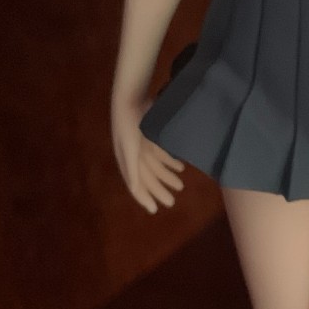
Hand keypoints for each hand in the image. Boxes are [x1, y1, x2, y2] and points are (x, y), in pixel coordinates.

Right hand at [111, 95, 185, 213]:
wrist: (131, 98)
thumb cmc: (127, 124)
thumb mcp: (129, 148)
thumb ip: (131, 168)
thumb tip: (135, 189)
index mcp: (127, 162)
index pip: (136, 185)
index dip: (145, 198)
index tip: (154, 210)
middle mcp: (135, 157)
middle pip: (148, 178)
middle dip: (159, 190)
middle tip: (172, 202)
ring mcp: (144, 147)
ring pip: (156, 167)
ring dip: (167, 177)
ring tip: (181, 186)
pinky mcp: (151, 137)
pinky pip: (161, 154)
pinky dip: (171, 162)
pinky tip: (181, 167)